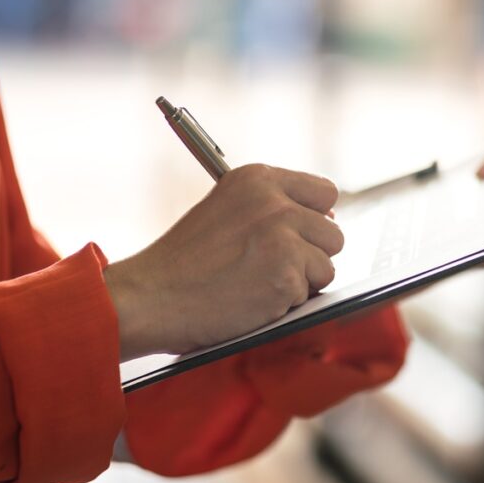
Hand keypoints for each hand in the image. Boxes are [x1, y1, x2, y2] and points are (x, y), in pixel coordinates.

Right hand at [104, 164, 343, 360]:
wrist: (150, 296)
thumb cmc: (184, 262)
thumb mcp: (226, 210)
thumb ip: (272, 208)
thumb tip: (328, 217)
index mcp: (258, 179)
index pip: (324, 192)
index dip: (316, 218)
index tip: (301, 234)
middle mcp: (275, 203)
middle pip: (333, 233)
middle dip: (311, 255)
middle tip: (271, 267)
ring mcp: (283, 239)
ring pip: (327, 266)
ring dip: (301, 281)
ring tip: (258, 282)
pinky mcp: (287, 275)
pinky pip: (310, 294)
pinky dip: (286, 303)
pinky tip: (252, 298)